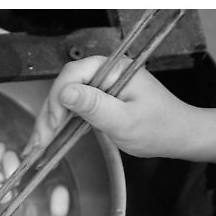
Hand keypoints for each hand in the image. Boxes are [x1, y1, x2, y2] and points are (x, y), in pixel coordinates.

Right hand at [30, 56, 215, 163]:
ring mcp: (99, 85)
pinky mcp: (97, 99)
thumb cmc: (159, 128)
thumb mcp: (125, 120)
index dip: (57, 99)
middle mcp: (104, 73)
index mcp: (113, 69)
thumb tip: (65, 93)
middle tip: (40, 142)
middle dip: (48, 115)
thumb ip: (95, 106)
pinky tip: (48, 139)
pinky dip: (58, 125)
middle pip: (63, 87)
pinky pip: (71, 108)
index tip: (53, 125)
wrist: (178, 135)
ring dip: (49, 122)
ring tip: (38, 146)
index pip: (73, 75)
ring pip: (63, 99)